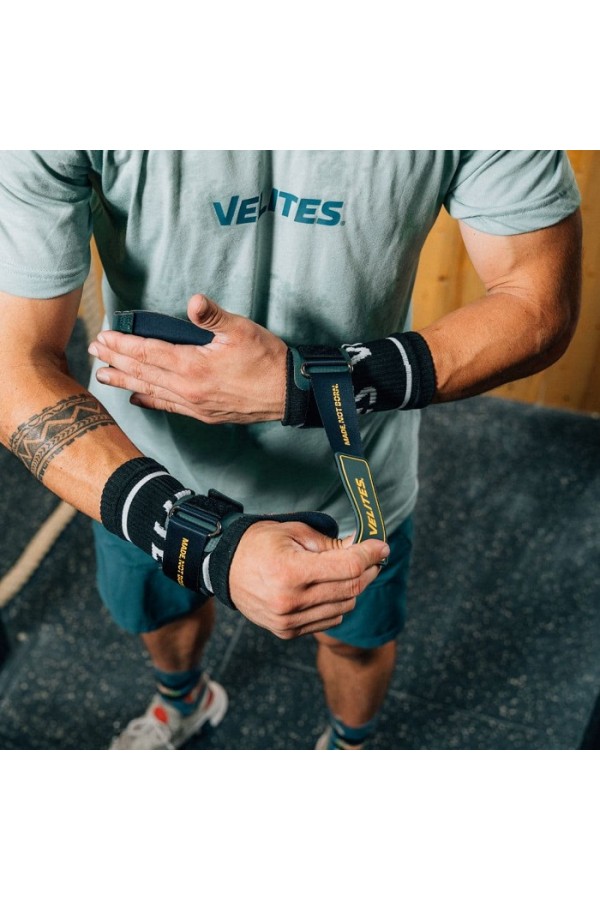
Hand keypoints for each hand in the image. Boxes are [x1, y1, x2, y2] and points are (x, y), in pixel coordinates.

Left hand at [88, 294, 287, 423]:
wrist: (287, 393)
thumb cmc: (266, 359)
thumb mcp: (241, 329)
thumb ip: (213, 316)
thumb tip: (194, 301)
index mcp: (193, 366)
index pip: (148, 352)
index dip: (123, 344)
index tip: (104, 337)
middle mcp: (188, 389)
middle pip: (143, 372)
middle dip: (116, 361)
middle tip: (94, 351)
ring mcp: (194, 404)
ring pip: (151, 391)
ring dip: (125, 382)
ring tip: (103, 376)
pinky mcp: (203, 414)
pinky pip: (167, 407)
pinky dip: (148, 400)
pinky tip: (136, 397)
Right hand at [229, 520, 389, 638]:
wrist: (224, 568)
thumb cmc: (259, 543)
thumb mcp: (294, 533)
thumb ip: (330, 544)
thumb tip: (362, 548)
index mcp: (291, 571)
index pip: (348, 566)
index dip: (371, 554)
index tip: (382, 546)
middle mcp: (290, 601)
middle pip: (351, 589)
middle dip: (368, 570)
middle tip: (373, 556)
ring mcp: (288, 620)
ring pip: (344, 607)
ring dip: (354, 588)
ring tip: (347, 570)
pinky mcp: (287, 631)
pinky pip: (329, 620)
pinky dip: (337, 604)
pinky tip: (328, 588)